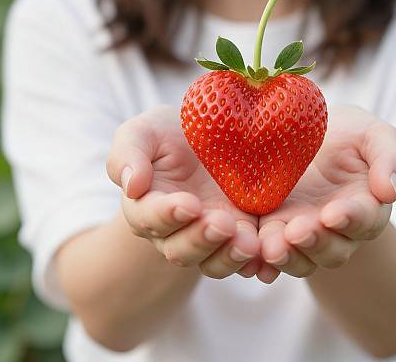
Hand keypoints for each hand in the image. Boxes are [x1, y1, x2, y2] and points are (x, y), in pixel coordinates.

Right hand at [106, 105, 259, 278]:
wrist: (210, 135)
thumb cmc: (168, 134)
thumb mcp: (143, 132)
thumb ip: (127, 154)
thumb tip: (132, 186)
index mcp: (147, 206)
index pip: (150, 218)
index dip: (167, 215)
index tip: (189, 204)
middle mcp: (176, 230)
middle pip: (181, 249)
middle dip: (201, 239)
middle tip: (223, 224)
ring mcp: (210, 235)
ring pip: (213, 261)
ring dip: (228, 256)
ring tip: (248, 244)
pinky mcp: (241, 234)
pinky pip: (245, 258)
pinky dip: (255, 262)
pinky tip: (267, 259)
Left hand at [256, 105, 395, 282]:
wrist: (308, 133)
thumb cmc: (350, 135)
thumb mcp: (374, 135)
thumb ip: (390, 158)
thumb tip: (389, 191)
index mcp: (366, 206)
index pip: (364, 219)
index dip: (350, 219)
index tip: (333, 213)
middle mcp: (335, 228)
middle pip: (332, 249)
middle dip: (315, 242)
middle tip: (297, 232)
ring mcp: (302, 230)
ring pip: (300, 258)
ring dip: (288, 256)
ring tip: (271, 247)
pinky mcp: (274, 228)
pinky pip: (269, 252)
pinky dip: (261, 260)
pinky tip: (251, 258)